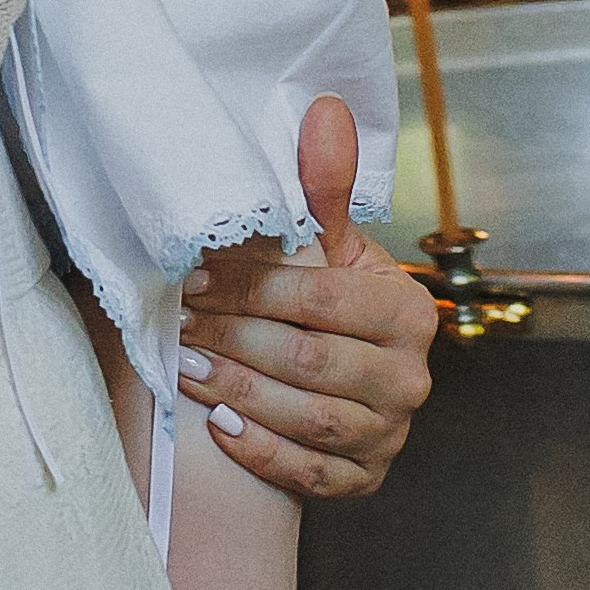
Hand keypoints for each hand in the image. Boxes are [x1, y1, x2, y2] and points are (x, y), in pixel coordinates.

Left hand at [176, 96, 435, 497]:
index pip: (324, 301)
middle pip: (310, 362)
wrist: (338, 370)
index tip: (197, 277)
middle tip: (178, 323)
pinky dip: (262, 452)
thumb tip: (325, 110)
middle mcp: (410, 379)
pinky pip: (311, 474)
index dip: (256, 288)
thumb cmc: (325, 297)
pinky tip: (218, 427)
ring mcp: (389, 434)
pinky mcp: (362, 479)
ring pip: (309, 420)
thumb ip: (324, 185)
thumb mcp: (328, 243)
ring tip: (186, 367)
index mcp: (407, 313)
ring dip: (239, 394)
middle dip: (235, 339)